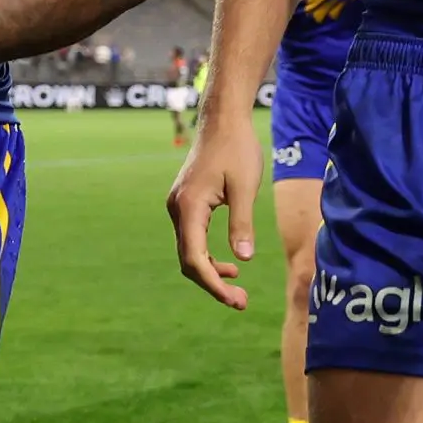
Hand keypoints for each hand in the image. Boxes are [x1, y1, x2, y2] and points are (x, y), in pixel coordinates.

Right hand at [165, 117, 261, 309]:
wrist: (223, 120)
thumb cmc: (237, 149)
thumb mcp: (245, 187)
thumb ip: (242, 223)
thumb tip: (243, 259)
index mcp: (189, 206)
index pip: (194, 258)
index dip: (213, 284)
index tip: (235, 299)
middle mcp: (177, 209)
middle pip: (188, 260)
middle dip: (213, 284)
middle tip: (242, 302)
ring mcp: (179, 206)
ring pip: (189, 251)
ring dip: (211, 273)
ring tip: (238, 289)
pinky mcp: (186, 203)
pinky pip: (193, 238)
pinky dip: (208, 256)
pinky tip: (230, 265)